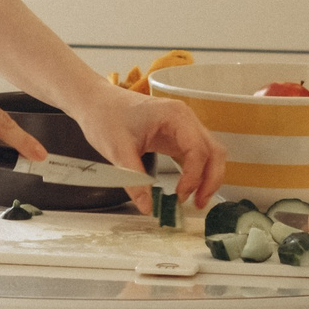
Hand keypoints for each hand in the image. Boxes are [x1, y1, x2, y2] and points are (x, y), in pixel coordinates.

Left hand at [68, 83, 225, 211]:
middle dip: (210, 179)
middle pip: (213, 151)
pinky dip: (196, 173)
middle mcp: (185, 119)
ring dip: (207, 177)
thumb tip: (147, 207)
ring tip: (196, 200)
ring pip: (209, 153)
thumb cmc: (106, 116)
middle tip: (198, 204)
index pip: (198, 149)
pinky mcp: (176, 136)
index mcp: (175, 116)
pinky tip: (188, 189)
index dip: (194, 176)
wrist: (95, 102)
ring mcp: (183, 127)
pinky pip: (196, 155)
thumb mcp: (117, 150)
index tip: (181, 196)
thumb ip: (134, 180)